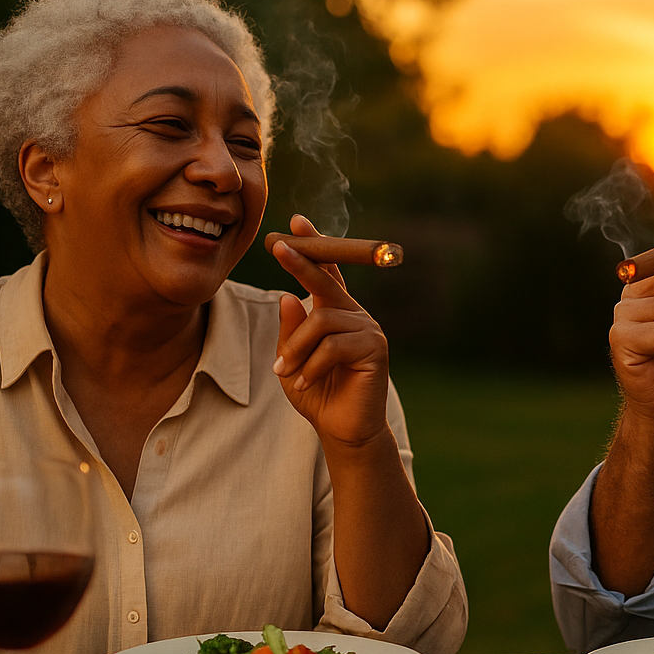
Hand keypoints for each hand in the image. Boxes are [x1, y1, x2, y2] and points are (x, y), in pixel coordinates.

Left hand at [270, 215, 390, 447]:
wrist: (343, 431)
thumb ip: (291, 330)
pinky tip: (305, 383)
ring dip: (296, 348)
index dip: (315, 246)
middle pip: (327, 281)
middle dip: (301, 262)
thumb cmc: (318, 395)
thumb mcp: (293, 360)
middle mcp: (355, 315)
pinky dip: (312, 366)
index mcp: (336, 313)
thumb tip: (288, 296)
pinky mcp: (376, 349)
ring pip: (323, 321)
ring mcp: (369, 330)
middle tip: (278, 247)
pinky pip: (334, 346)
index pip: (327, 273)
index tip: (296, 222)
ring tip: (285, 372)